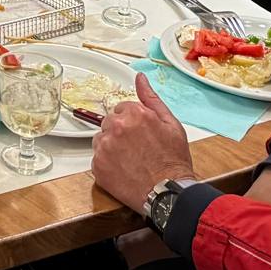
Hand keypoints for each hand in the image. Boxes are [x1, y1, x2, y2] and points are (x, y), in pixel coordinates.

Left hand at [91, 76, 195, 212]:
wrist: (169, 192)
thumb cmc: (173, 160)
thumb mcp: (170, 123)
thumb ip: (151, 98)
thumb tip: (139, 77)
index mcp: (133, 113)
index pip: (122, 108)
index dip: (133, 122)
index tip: (142, 135)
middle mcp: (116, 127)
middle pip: (109, 122)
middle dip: (121, 132)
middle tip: (138, 149)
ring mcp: (105, 147)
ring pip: (101, 139)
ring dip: (112, 146)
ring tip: (131, 160)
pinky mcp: (97, 166)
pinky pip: (97, 158)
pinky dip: (108, 163)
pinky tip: (124, 170)